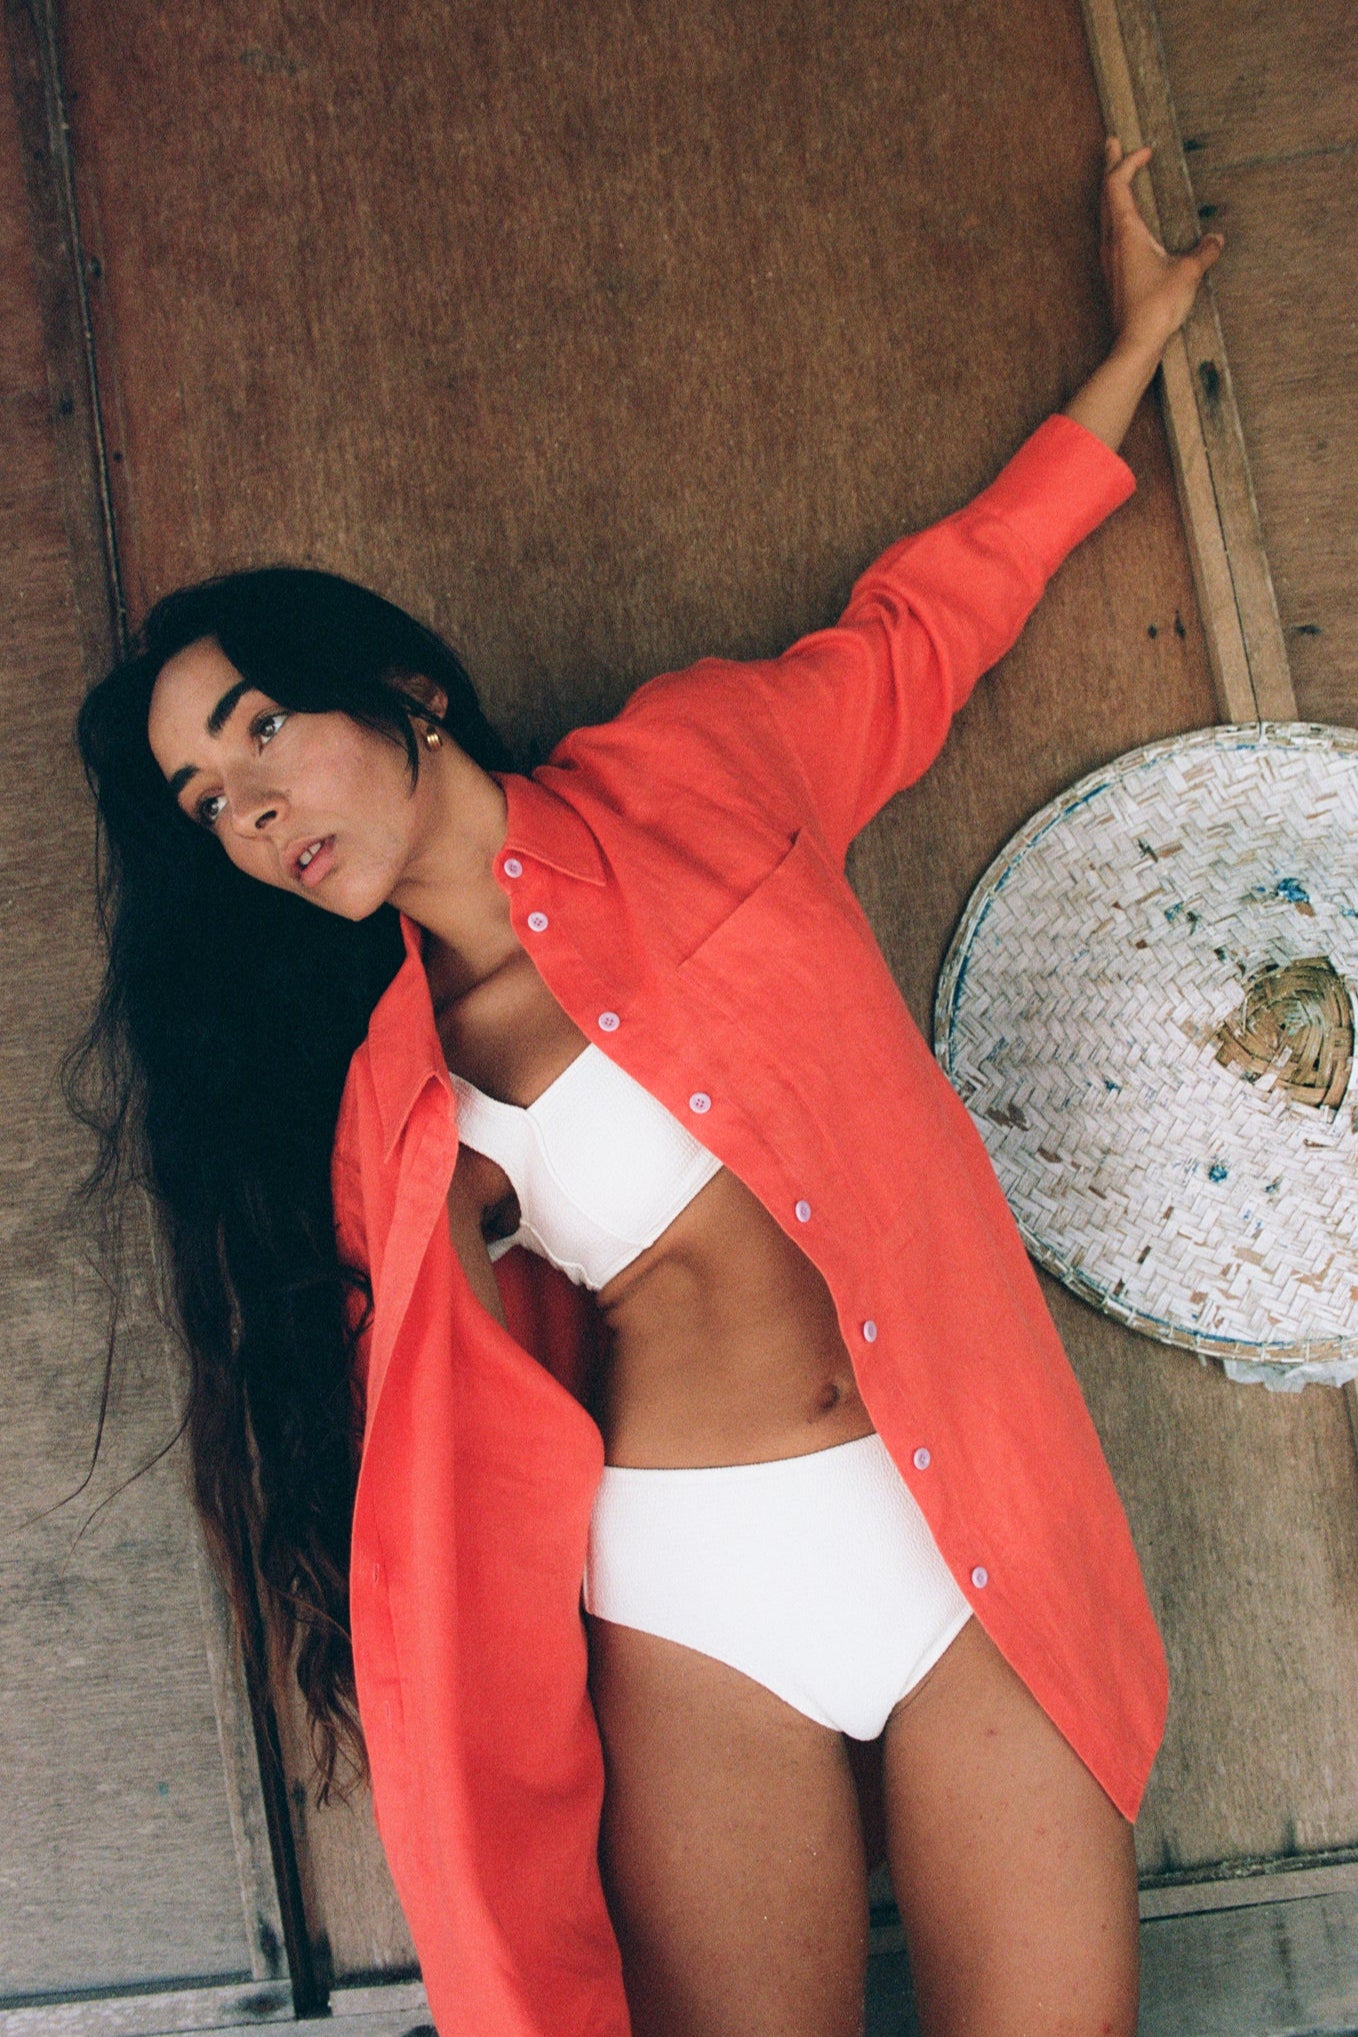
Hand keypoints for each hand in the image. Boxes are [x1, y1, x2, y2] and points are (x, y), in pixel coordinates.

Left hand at [1101, 135, 1222, 360]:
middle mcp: (1110, 241)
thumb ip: (1205, 252)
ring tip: (1116, 174)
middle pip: (1105, 193)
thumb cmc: (1157, 307)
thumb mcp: (1188, 273)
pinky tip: (1122, 220)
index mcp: (1125, 232)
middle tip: (1112, 142)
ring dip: (1110, 189)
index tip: (1146, 150)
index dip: (1129, 162)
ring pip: (1103, 213)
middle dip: (1110, 164)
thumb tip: (1217, 240)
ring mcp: (1107, 258)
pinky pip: (1108, 232)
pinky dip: (1113, 213)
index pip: (1118, 183)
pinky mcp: (1111, 273)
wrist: (1134, 343)